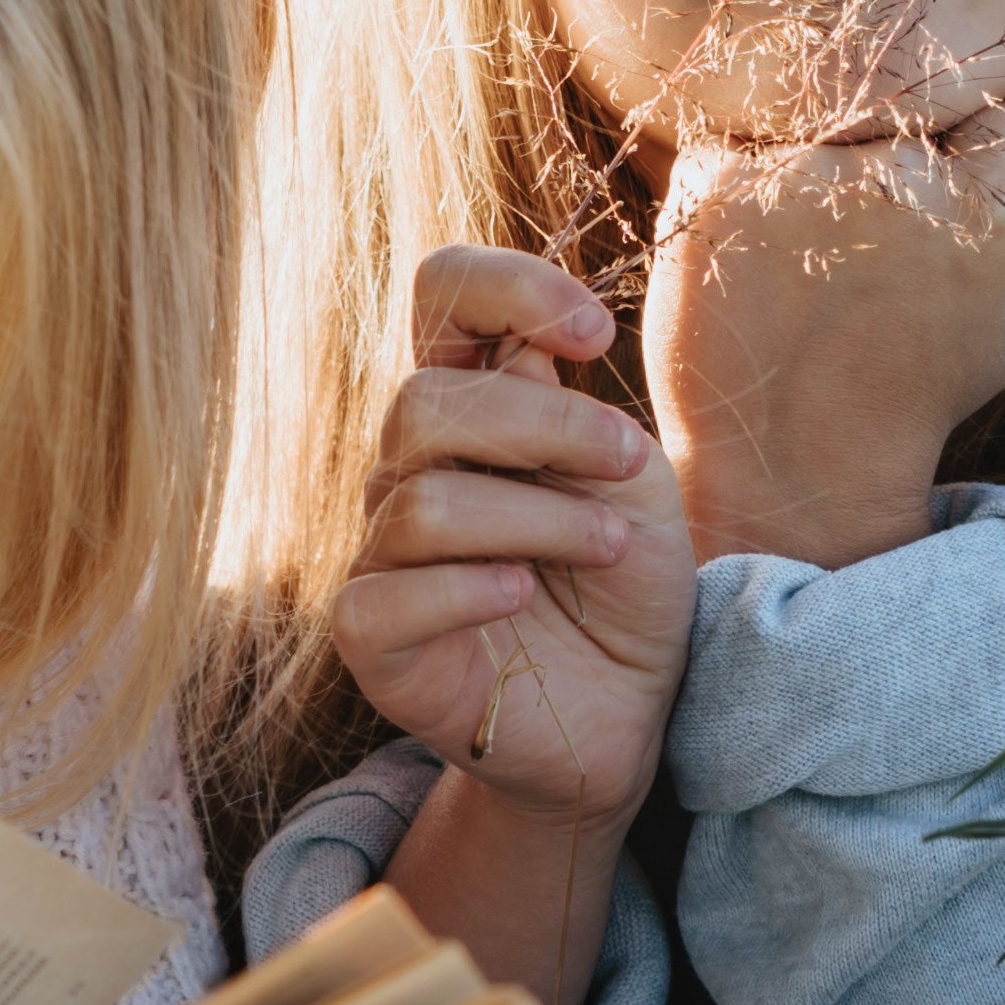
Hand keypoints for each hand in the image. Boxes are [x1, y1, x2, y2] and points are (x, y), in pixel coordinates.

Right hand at [336, 247, 695, 829]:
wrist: (630, 716)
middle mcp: (410, 470)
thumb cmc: (624, 590)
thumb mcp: (629, 485)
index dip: (507, 289)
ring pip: (424, 501)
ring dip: (541, 520)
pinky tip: (523, 598)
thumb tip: (521, 356)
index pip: (441, 296)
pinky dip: (467, 589)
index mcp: (472, 411)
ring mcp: (382, 555)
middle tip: (626, 471)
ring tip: (607, 550)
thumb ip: (577, 415)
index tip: (593, 336)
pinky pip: (386, 596)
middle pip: (427, 402)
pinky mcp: (374, 643)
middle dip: (548, 426)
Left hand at [650, 69, 1004, 569]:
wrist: (796, 458)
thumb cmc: (928, 375)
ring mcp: (798, 183)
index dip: (964, 173)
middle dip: (895, 158)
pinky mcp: (716, 187)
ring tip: (816, 251)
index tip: (937, 240)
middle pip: (908, 100)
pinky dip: (751, 176)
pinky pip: (744, 130)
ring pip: (827, 105)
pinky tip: (761, 249)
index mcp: (989, 213)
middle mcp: (896, 186)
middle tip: (870, 246)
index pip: (990, 115)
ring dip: (822, 157)